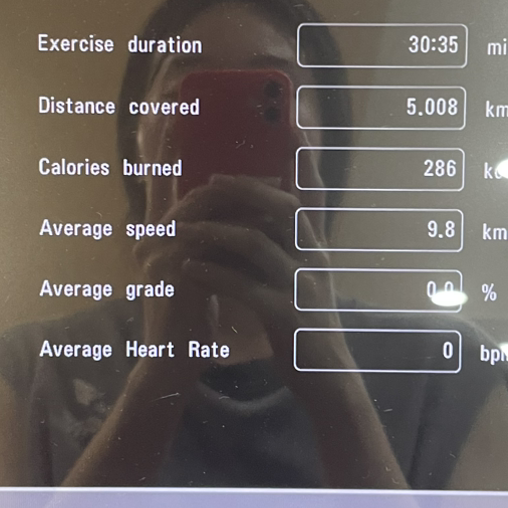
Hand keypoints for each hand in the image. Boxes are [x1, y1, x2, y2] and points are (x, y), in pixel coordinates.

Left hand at [172, 174, 353, 371]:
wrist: (326, 378)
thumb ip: (285, 249)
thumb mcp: (301, 280)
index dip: (298, 163)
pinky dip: (214, 274)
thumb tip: (255, 218)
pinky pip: (244, 286)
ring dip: (215, 231)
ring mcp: (302, 287)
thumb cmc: (304, 327)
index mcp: (317, 249)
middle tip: (209, 180)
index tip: (286, 129)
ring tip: (181, 229)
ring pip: (257, 244)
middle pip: (281, 208)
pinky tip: (189, 269)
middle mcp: (314, 261)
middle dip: (243, 189)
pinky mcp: (286, 317)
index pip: (308, 196)